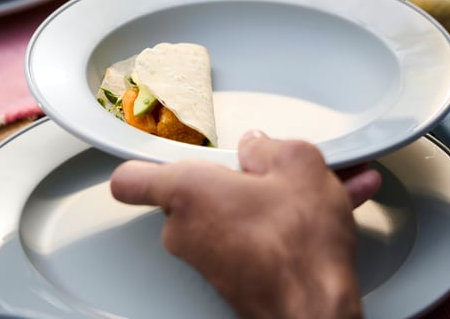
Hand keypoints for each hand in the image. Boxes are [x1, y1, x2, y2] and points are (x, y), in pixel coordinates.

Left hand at [111, 131, 380, 318]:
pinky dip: (267, 228)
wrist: (318, 309)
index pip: (131, 180)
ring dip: (257, 202)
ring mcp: (203, 258)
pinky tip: (304, 222)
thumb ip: (268, 146)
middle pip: (191, 190)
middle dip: (229, 178)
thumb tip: (258, 147)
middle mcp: (184, 229)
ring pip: (223, 214)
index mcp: (188, 190)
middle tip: (265, 175)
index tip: (152, 156)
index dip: (142, 165)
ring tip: (301, 197)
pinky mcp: (226, 279)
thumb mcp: (297, 163)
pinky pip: (240, 237)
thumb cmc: (300, 244)